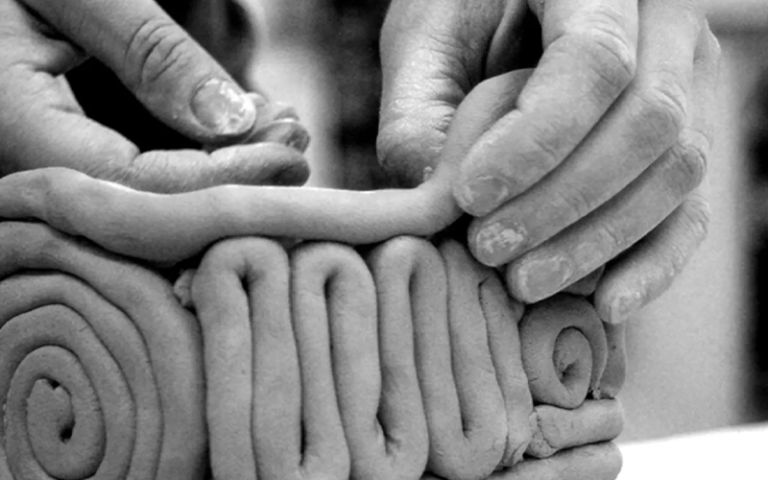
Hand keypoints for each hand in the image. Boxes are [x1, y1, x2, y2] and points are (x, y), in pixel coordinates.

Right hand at [0, 0, 308, 191]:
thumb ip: (150, 53)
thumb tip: (233, 123)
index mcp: (13, 129)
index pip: (138, 188)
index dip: (224, 180)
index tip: (290, 155)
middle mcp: (24, 170)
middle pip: (151, 214)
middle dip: (237, 184)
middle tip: (297, 141)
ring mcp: (44, 174)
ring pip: (148, 204)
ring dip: (225, 172)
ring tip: (281, 129)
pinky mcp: (65, 161)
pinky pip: (135, 183)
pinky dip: (197, 162)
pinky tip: (240, 129)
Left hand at [378, 0, 719, 322]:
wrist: (508, 13)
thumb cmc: (462, 17)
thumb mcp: (427, 42)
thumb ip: (421, 109)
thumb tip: (434, 201)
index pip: (594, 62)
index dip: (537, 142)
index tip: (470, 197)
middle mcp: (666, 29)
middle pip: (646, 123)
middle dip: (562, 202)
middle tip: (488, 250)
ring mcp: (690, 88)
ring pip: (675, 173)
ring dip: (596, 240)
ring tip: (520, 281)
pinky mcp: (686, 147)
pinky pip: (691, 211)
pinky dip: (653, 265)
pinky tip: (605, 304)